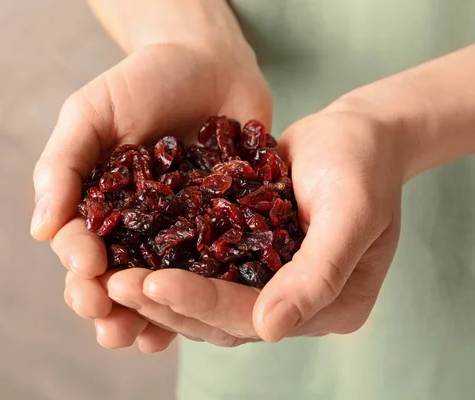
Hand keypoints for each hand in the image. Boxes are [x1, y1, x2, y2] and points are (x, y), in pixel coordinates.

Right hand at [31, 40, 271, 350]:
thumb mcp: (91, 112)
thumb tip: (40, 230)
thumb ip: (63, 165)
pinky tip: (198, 317)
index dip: (79, 267)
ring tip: (146, 339)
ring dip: (150, 318)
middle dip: (108, 307)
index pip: (78, 247)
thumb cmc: (143, 80)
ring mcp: (179, 233)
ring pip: (160, 287)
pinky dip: (203, 295)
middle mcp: (135, 228)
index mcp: (97, 206)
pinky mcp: (222, 230)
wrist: (210, 62)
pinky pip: (212, 269)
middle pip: (116, 279)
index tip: (89, 271)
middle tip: (109, 326)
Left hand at [100, 105, 403, 346]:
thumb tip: (269, 330)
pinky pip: (205, 270)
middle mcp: (295, 305)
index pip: (254, 316)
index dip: (202, 302)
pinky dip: (169, 265)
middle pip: (221, 318)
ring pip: (205, 301)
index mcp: (329, 307)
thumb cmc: (363, 165)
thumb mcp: (352, 212)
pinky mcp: (249, 260)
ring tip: (111, 275)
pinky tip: (130, 254)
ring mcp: (271, 285)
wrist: (357, 135)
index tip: (152, 284)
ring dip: (158, 291)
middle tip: (114, 284)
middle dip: (166, 302)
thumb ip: (319, 273)